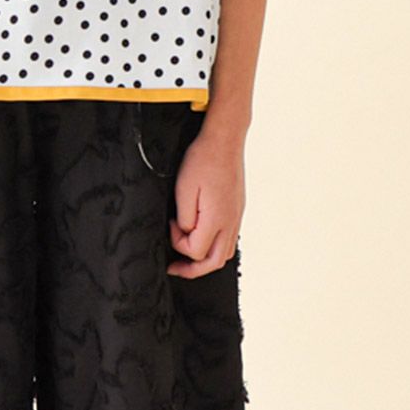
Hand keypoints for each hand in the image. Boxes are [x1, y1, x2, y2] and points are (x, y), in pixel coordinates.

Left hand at [167, 124, 245, 278]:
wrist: (224, 140)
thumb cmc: (202, 160)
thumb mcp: (183, 190)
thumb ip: (184, 220)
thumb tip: (185, 234)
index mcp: (217, 219)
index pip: (196, 252)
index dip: (178, 243)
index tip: (172, 224)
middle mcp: (230, 223)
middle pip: (214, 262)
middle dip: (192, 270)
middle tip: (174, 268)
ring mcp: (236, 218)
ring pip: (224, 254)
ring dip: (205, 261)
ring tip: (188, 257)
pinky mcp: (237, 211)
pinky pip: (228, 240)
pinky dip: (214, 247)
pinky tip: (202, 238)